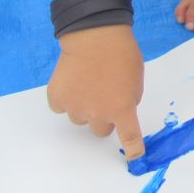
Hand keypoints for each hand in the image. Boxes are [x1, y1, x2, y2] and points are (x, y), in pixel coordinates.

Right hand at [47, 24, 145, 158]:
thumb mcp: (136, 79)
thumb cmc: (121, 53)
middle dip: (104, 117)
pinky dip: (66, 97)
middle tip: (105, 96)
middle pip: (100, 130)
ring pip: (80, 118)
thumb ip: (128, 99)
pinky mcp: (57, 98)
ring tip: (88, 81)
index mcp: (122, 109)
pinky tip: (72, 80)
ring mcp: (75, 108)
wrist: (95, 35)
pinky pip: (61, 106)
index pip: (129, 136)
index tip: (134, 157)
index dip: (132, 149)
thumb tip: (117, 109)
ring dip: (84, 106)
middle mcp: (97, 114)